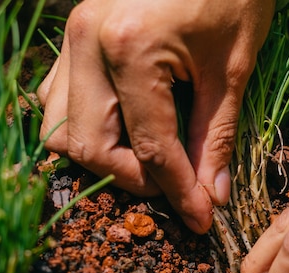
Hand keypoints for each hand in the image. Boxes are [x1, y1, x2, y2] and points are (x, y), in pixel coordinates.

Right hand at [37, 0, 274, 232]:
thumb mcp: (233, 68)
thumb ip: (215, 136)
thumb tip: (209, 196)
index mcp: (129, 47)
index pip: (150, 147)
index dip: (178, 192)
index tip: (200, 219)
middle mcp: (86, 43)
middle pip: (89, 147)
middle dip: (134, 179)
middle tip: (176, 185)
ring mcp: (70, 38)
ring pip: (58, 129)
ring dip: (102, 156)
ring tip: (149, 158)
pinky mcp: (71, 39)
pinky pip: (56, 99)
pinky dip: (85, 125)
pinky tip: (123, 126)